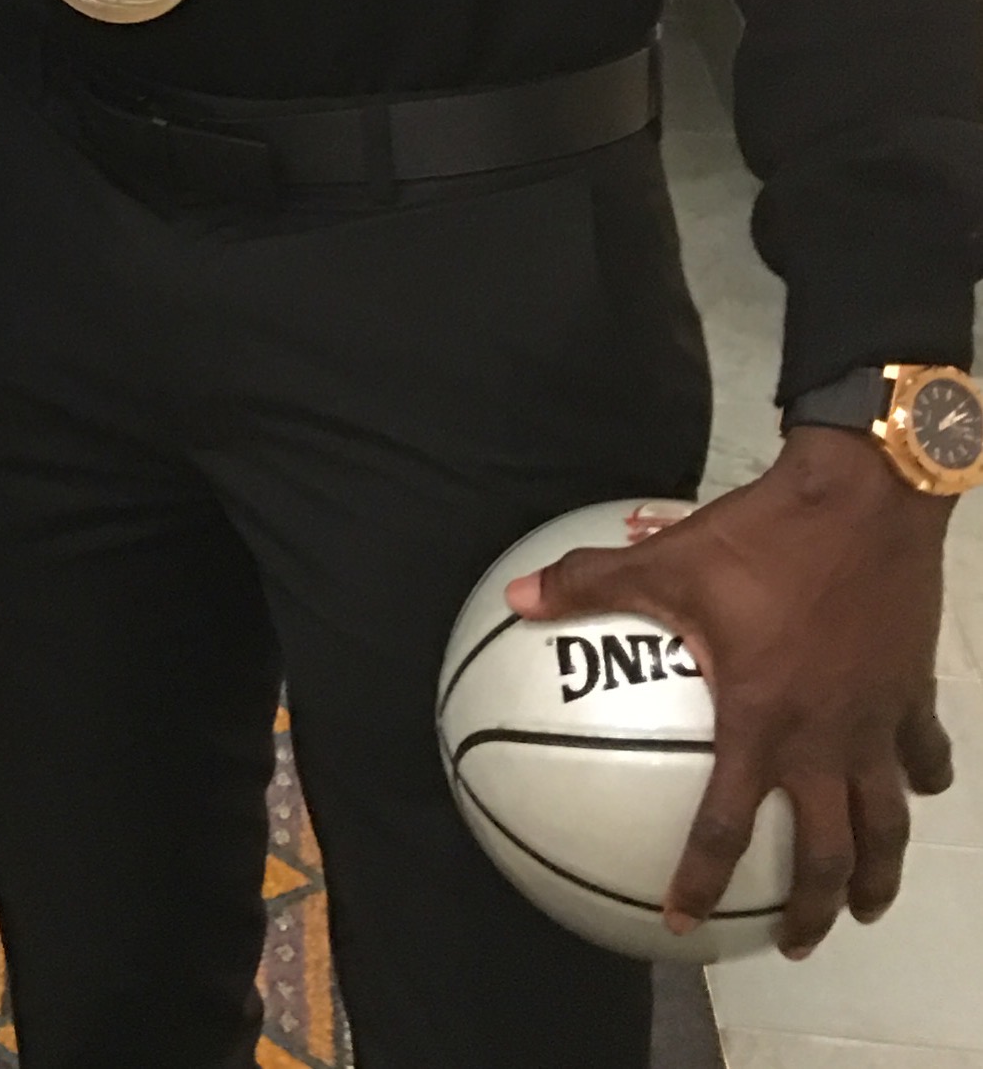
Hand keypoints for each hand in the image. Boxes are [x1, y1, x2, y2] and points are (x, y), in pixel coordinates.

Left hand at [511, 430, 955, 955]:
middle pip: (833, 852)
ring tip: (869, 903)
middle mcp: (827, 738)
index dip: (701, 878)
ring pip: (891, 822)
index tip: (681, 922)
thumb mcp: (663, 559)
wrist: (861, 502)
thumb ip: (588, 584)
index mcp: (762, 720)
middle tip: (794, 941)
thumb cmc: (760, 538)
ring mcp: (878, 721)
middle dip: (815, 908)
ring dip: (881, 868)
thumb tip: (515, 597)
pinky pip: (926, 755)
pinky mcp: (913, 694)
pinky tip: (914, 789)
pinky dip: (922, 780)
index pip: (727, 824)